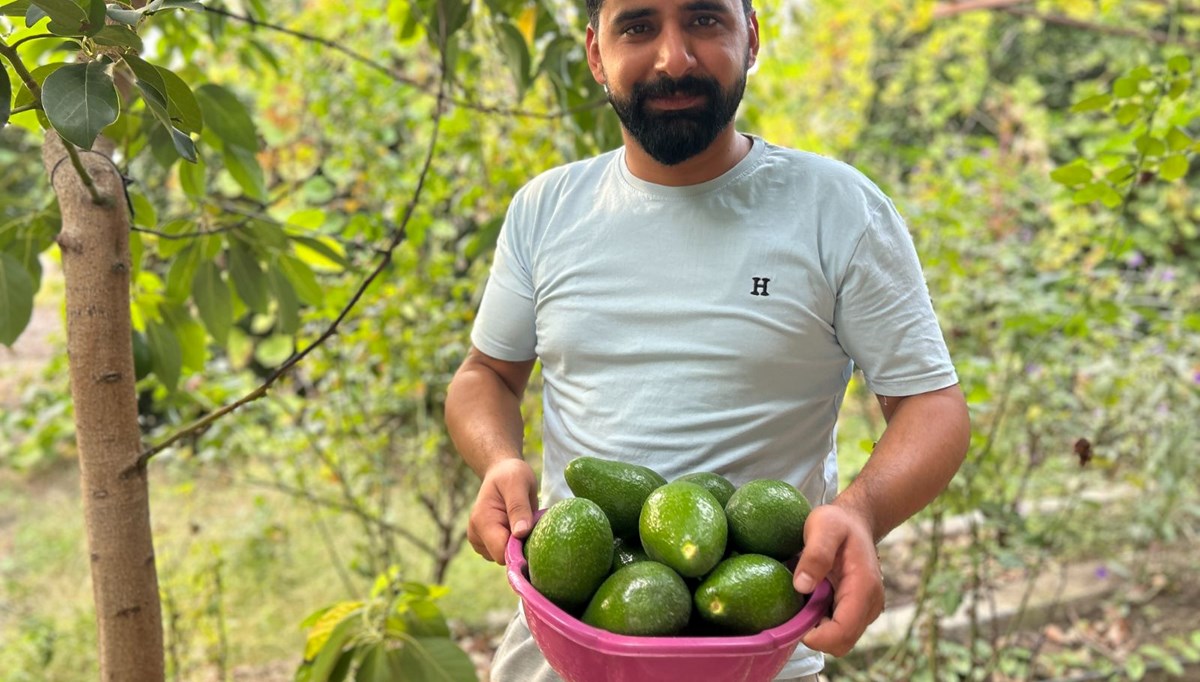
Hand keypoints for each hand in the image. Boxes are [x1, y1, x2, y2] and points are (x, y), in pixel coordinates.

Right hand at [466, 458, 538, 564]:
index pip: (501, 552)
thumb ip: (519, 508)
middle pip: (503, 558)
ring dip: (518, 545)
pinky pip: (504, 554)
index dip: (520, 549)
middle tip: (529, 523)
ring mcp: (479, 542)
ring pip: (505, 558)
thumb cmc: (511, 475)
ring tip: (521, 522)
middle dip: (520, 546)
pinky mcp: (486, 545)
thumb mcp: (518, 484)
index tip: (533, 534)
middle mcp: (476, 535)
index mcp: (482, 521)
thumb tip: (521, 534)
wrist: (501, 472)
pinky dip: (514, 545)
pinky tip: (516, 527)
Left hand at [793, 503, 884, 656]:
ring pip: (840, 640)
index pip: (843, 633)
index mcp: (864, 588)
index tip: (795, 623)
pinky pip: (838, 630)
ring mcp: (865, 610)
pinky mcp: (858, 611)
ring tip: (804, 600)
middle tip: (797, 607)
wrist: (855, 521)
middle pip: (842, 643)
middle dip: (815, 635)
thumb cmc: (838, 523)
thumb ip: (815, 554)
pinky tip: (811, 600)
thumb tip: (801, 586)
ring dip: (818, 629)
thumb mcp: (823, 527)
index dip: (816, 637)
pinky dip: (822, 623)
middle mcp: (870, 605)